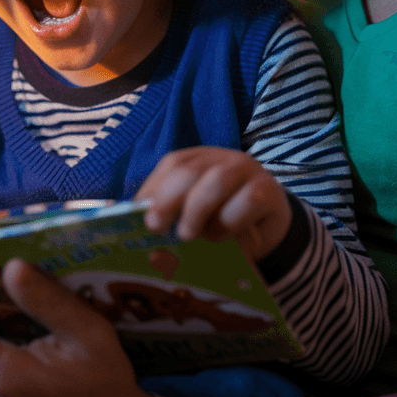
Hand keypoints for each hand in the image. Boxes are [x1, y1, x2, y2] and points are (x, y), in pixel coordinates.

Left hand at [135, 146, 292, 262]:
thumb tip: (129, 222)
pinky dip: (230, 221)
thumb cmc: (218, 219)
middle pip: (190, 170)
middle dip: (168, 198)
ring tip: (187, 235)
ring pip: (217, 181)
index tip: (142, 218)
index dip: (153, 190)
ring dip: (197, 210)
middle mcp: (220, 159)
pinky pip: (248, 201)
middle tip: (156, 226)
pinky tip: (222, 237)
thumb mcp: (190, 215)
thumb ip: (166, 214)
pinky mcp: (268, 190)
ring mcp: (246, 171)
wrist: (264, 227)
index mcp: (196, 160)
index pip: (172, 165)